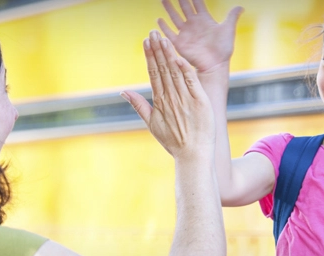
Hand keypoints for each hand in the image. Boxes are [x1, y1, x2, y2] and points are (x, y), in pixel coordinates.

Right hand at [122, 31, 214, 159]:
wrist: (193, 155)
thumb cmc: (174, 142)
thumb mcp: (152, 124)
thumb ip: (139, 106)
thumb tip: (123, 92)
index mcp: (160, 102)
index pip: (153, 73)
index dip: (150, 56)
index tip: (146, 41)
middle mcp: (171, 98)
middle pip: (163, 69)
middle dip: (157, 49)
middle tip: (152, 32)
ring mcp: (185, 99)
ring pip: (175, 72)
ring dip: (169, 54)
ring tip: (163, 39)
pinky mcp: (199, 101)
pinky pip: (191, 81)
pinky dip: (185, 69)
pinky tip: (178, 57)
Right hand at [158, 0, 242, 72]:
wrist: (215, 65)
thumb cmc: (223, 49)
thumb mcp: (228, 29)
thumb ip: (232, 16)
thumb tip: (241, 6)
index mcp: (204, 19)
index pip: (197, 3)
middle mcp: (193, 24)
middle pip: (184, 7)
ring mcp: (186, 33)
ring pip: (175, 17)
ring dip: (169, 9)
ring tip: (163, 0)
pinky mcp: (180, 43)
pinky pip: (170, 33)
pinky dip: (164, 27)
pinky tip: (158, 20)